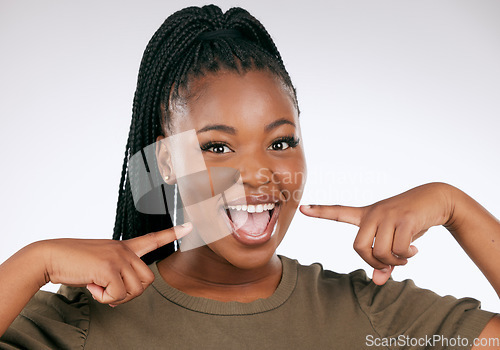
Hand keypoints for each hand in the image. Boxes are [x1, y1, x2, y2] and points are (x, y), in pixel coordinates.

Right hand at [39, 223, 191, 305]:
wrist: (51, 257)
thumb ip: (118, 273)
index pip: (153, 239)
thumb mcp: (102, 264)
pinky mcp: (109, 267)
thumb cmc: (75, 263)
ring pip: (135, 290)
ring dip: (115, 297)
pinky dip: (104, 298)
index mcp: (125, 247)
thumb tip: (122, 295)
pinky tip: (91, 286)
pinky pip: (118, 295)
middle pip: (147, 281)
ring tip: (97, 286)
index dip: (173, 234)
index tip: (191, 226)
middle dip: (130, 293)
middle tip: (108, 291)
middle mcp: (125, 250)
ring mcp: (119, 257)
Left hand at [300, 183, 454, 284]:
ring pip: (381, 252)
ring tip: (406, 254)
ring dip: (395, 261)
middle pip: (359, 248)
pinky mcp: (405, 219)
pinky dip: (406, 256)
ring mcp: (388, 215)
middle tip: (390, 262)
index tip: (302, 208)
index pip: (338, 212)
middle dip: (374, 262)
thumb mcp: (393, 239)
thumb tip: (377, 282)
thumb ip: (382, 261)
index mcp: (366, 215)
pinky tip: (414, 249)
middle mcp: (373, 213)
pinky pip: (399, 249)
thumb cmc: (409, 222)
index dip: (320, 211)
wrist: (436, 198)